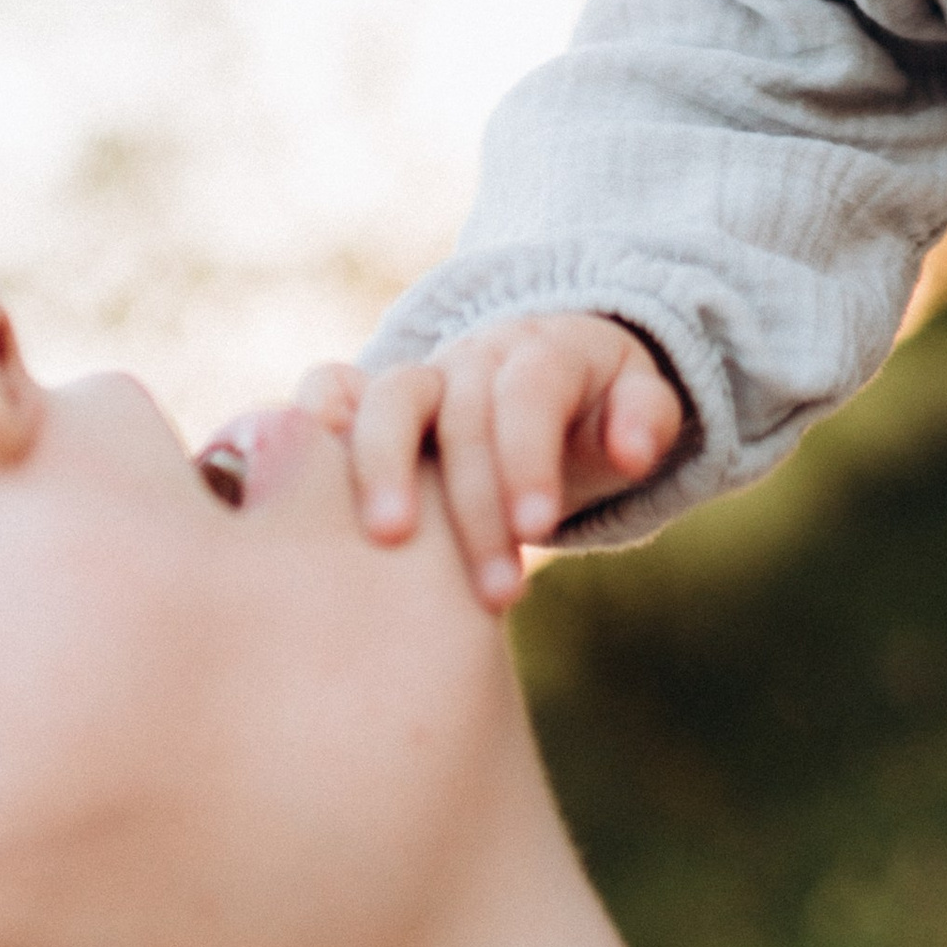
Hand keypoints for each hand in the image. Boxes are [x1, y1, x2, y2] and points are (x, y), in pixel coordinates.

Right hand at [300, 315, 684, 609]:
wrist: (543, 381)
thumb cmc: (592, 412)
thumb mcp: (637, 405)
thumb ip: (645, 418)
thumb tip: (633, 449)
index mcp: (544, 354)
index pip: (530, 393)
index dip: (528, 458)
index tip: (538, 533)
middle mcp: (475, 359)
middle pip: (463, 412)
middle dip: (476, 502)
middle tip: (499, 592)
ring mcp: (421, 377)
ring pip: (391, 395)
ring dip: (385, 465)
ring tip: (391, 537)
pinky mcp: (372, 399)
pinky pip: (333, 385)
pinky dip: (318, 416)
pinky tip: (301, 472)